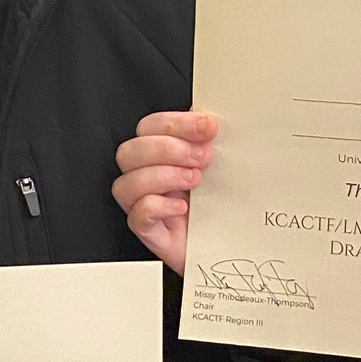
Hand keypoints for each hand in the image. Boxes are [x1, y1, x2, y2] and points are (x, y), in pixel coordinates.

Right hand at [112, 111, 219, 275]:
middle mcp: (148, 177)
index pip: (150, 126)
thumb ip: (210, 140)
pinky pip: (137, 216)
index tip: (208, 127)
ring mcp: (145, 205)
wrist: (234, 244)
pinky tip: (182, 207)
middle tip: (203, 157)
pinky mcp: (151, 232)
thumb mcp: (221, 165)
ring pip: (126, 184)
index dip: (177, 123)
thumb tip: (212, 117)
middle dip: (168, 149)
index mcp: (162, 154)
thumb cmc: (223, 205)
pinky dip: (158, 206)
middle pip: (129, 152)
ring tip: (195, 180)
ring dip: (163, 176)